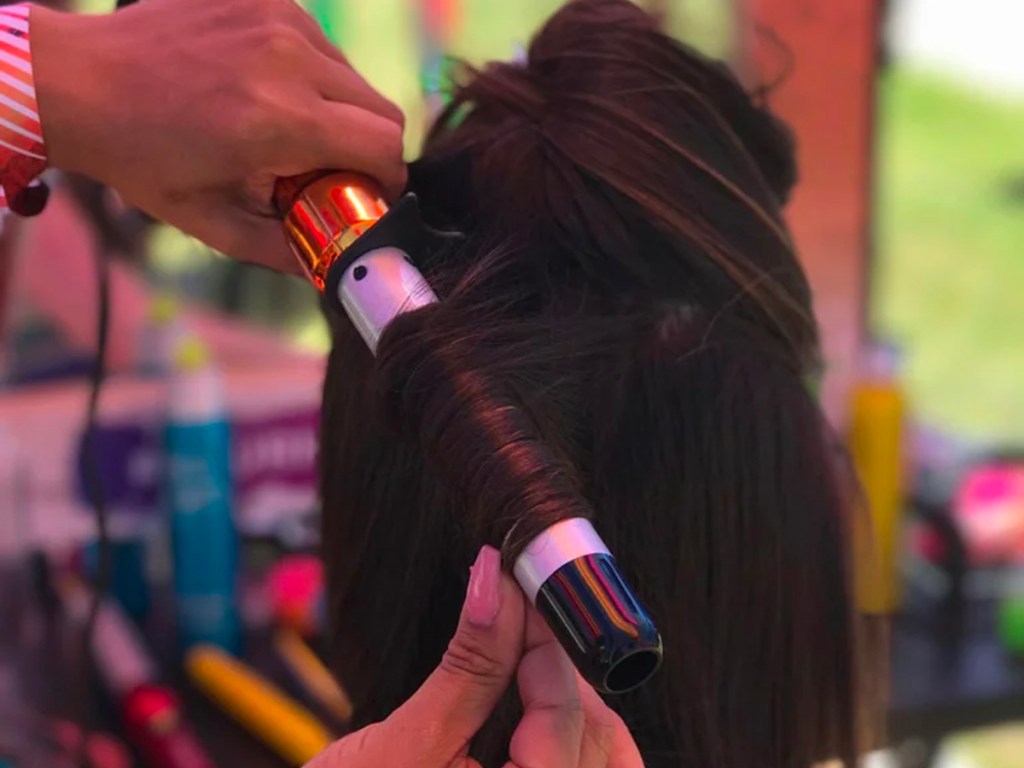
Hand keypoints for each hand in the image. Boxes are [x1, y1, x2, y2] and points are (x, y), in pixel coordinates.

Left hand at [31, 0, 405, 272]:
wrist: (81, 82)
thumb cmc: (141, 158)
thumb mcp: (211, 221)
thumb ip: (283, 249)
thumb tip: (332, 266)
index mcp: (279, 121)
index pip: (385, 146)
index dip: (388, 178)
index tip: (369, 192)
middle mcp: (288, 61)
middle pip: (382, 110)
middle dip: (369, 147)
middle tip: (331, 168)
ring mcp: (279, 20)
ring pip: (354, 76)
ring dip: (339, 109)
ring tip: (290, 128)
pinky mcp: (267, 0)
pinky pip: (320, 45)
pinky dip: (309, 75)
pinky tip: (266, 88)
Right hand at [306, 546, 644, 767]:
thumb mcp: (404, 745)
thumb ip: (467, 667)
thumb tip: (493, 583)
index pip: (565, 715)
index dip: (544, 640)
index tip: (520, 586)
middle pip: (596, 735)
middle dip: (558, 668)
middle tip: (516, 613)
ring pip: (605, 756)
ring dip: (573, 700)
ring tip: (521, 658)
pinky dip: (576, 734)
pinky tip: (537, 705)